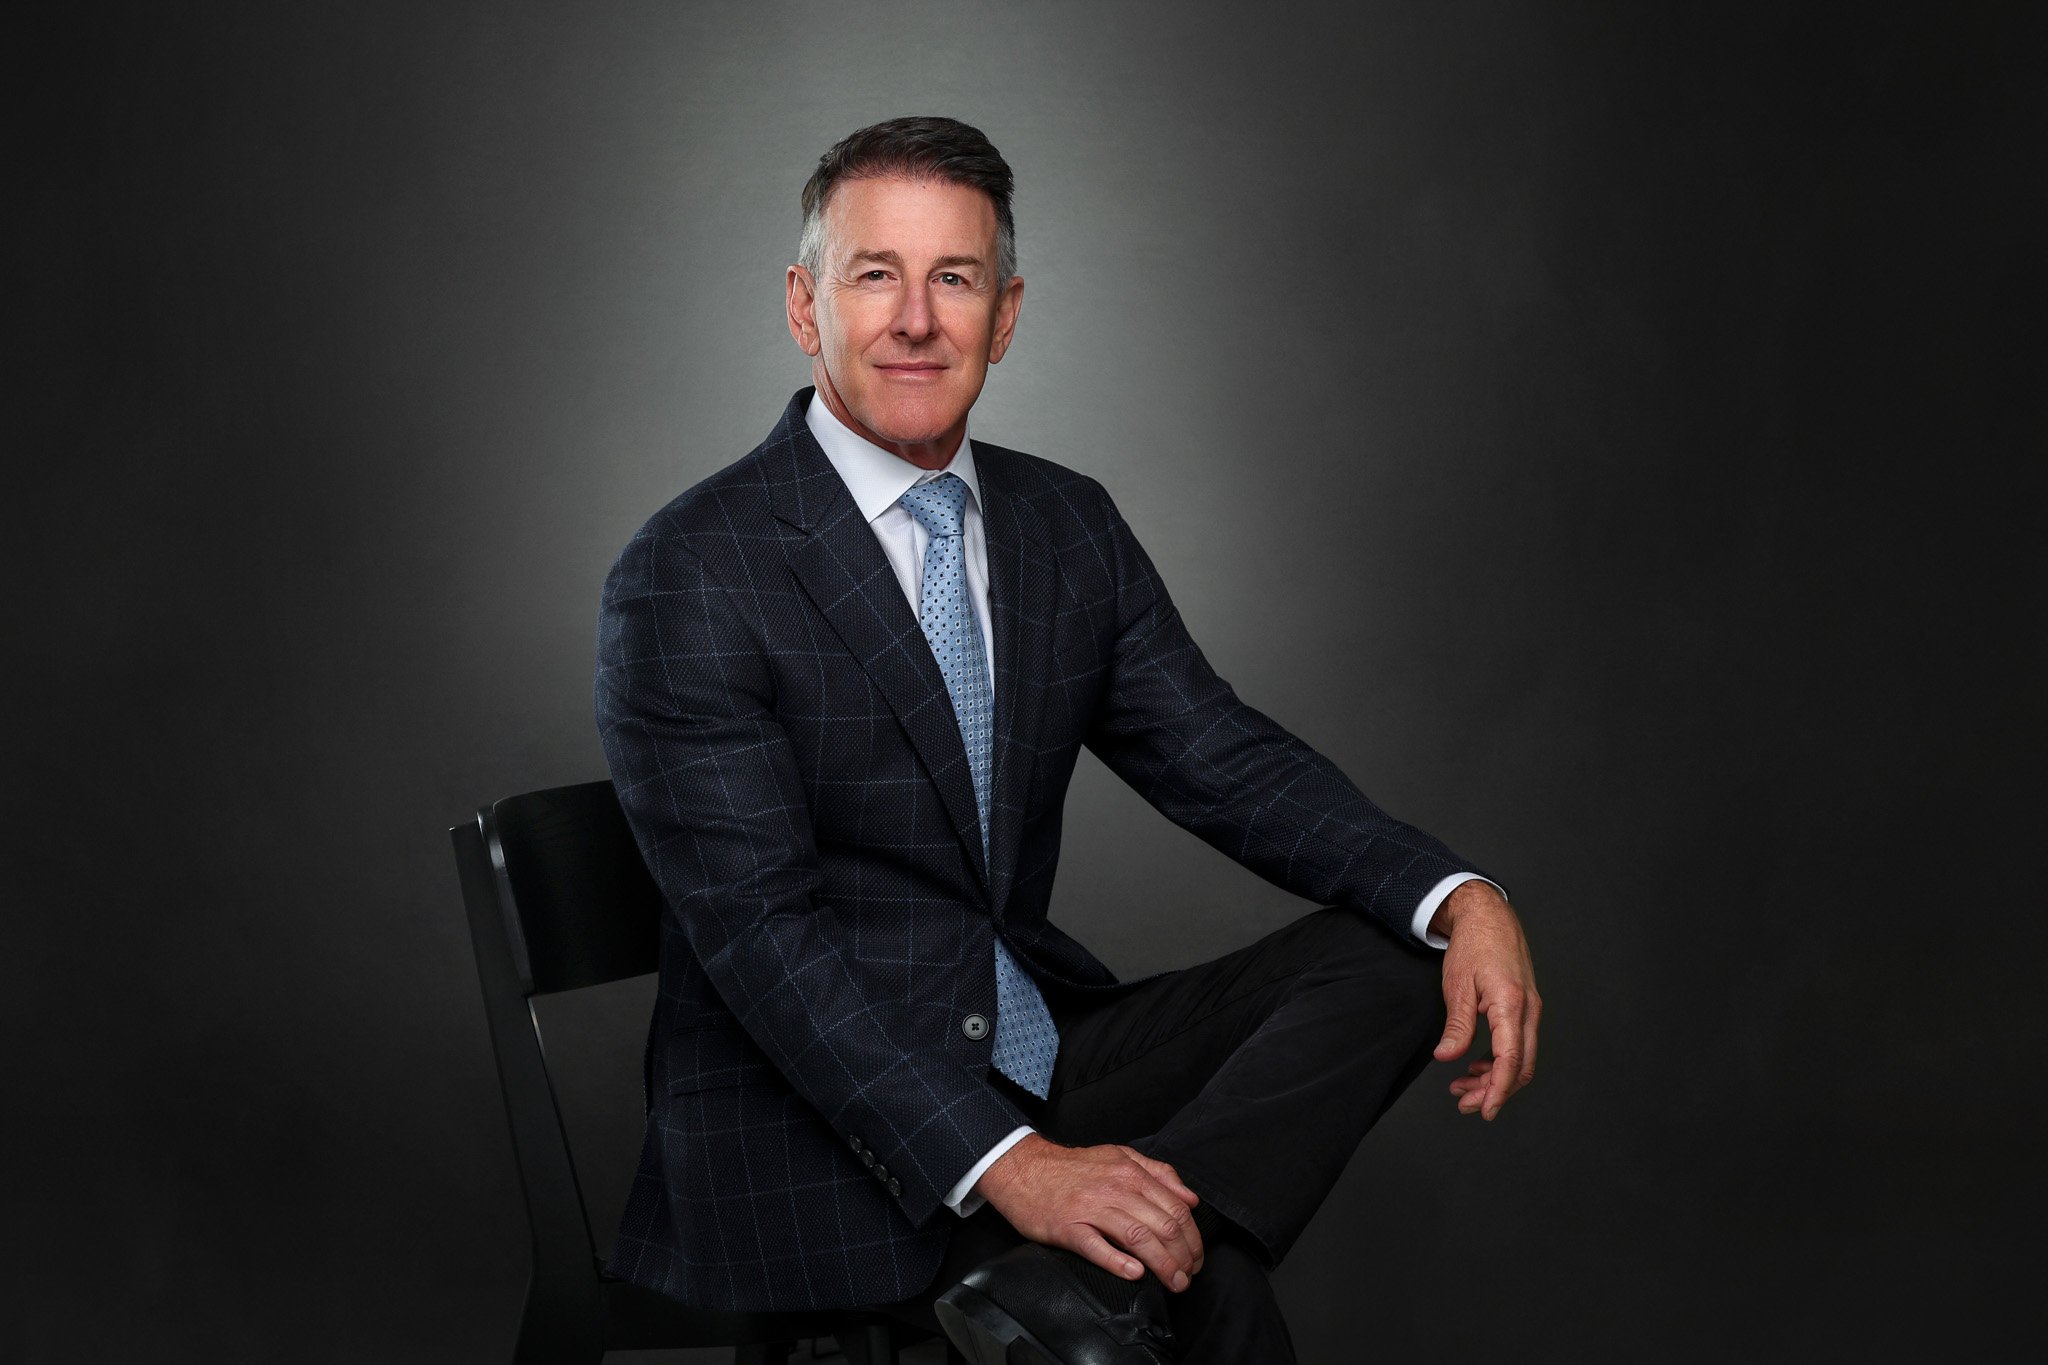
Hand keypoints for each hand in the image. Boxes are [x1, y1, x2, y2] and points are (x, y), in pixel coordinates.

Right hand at [973, 1133, 1204, 1290]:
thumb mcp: (1119, 1157)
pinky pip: (1097, 1247)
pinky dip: (1119, 1262)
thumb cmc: (1073, 1168)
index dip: (1193, 1238)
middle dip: (1184, 1257)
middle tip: (1189, 1277)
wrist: (1024, 1169)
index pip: (1177, 1208)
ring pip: (1138, 1238)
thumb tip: (1190, 1198)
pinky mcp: (1068, 1227)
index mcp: (1131, 1172)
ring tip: (1174, 1283)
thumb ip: (1158, 1173)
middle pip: (1163, 1226)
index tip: (1196, 1258)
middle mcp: (1116, 1188)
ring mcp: (1091, 1208)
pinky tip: (1135, 1275)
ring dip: (1163, 1265)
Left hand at [1430, 881, 1541, 1119]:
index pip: (1510, 1061)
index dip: (1497, 1091)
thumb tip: (1447, 1057)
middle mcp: (1528, 1010)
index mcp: (1512, 1005)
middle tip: (1464, 1103)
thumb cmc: (1474, 944)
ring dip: (1495, 1078)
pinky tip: (1476, 1066)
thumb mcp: (1457, 985)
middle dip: (1494, 1091)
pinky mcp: (1525, 1007)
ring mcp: (1530, 1009)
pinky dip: (1499, 1061)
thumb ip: (1457, 1025)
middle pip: (1520, 1067)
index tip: (1484, 1110)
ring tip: (1463, 1087)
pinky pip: (1518, 1044)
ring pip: (1521, 1058)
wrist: (1488, 916)